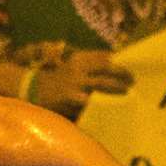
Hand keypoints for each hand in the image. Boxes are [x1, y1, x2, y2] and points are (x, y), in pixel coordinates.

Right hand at [19, 46, 133, 118]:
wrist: (32, 91)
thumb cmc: (57, 80)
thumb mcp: (71, 67)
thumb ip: (89, 68)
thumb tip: (114, 68)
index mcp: (78, 59)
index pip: (104, 56)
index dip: (120, 61)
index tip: (132, 67)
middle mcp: (78, 68)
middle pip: (108, 68)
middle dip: (123, 74)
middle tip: (133, 81)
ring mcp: (75, 84)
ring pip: (103, 84)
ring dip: (118, 89)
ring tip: (128, 94)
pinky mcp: (73, 99)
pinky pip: (93, 102)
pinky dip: (104, 104)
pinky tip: (112, 108)